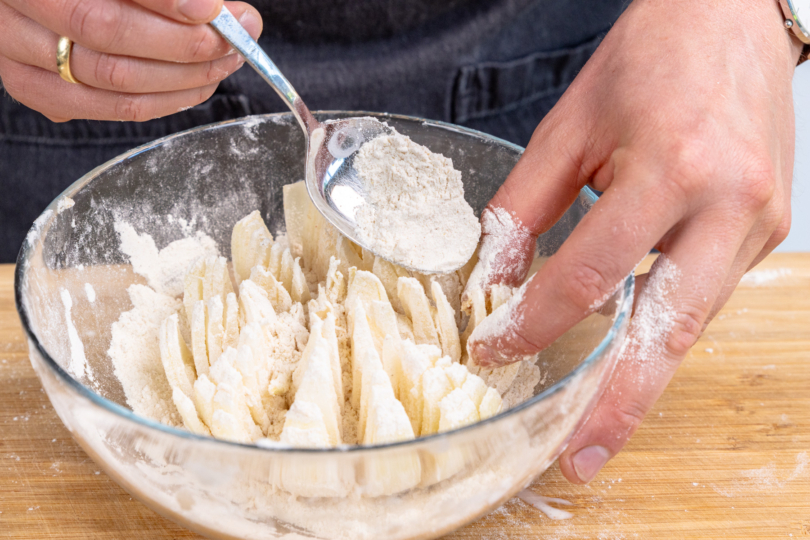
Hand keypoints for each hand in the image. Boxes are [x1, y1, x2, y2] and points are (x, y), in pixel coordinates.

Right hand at [0, 0, 261, 121]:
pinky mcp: (34, 90)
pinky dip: (161, 101)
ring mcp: (17, 57)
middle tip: (231, 41)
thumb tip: (237, 16)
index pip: (101, 0)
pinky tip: (194, 85)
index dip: (164, 4)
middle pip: (106, 36)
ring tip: (222, 62)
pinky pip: (106, 108)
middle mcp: (10, 14)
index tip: (212, 11)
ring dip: (181, 77)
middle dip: (183, 43)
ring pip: (110, 81)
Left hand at [466, 0, 801, 482]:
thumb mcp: (569, 127)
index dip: (536, 322)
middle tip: (578, 456)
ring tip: (600, 428)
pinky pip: (707, 297)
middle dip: (619, 403)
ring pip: (691, 324)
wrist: (731, 19)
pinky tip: (630, 358)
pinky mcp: (768, 232)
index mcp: (673, 169)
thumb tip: (497, 276)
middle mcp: (729, 205)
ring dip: (643, 379)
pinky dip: (664, 332)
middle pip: (667, 329)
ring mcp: (760, 224)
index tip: (495, 348)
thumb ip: (526, 205)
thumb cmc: (649, 61)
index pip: (590, 273)